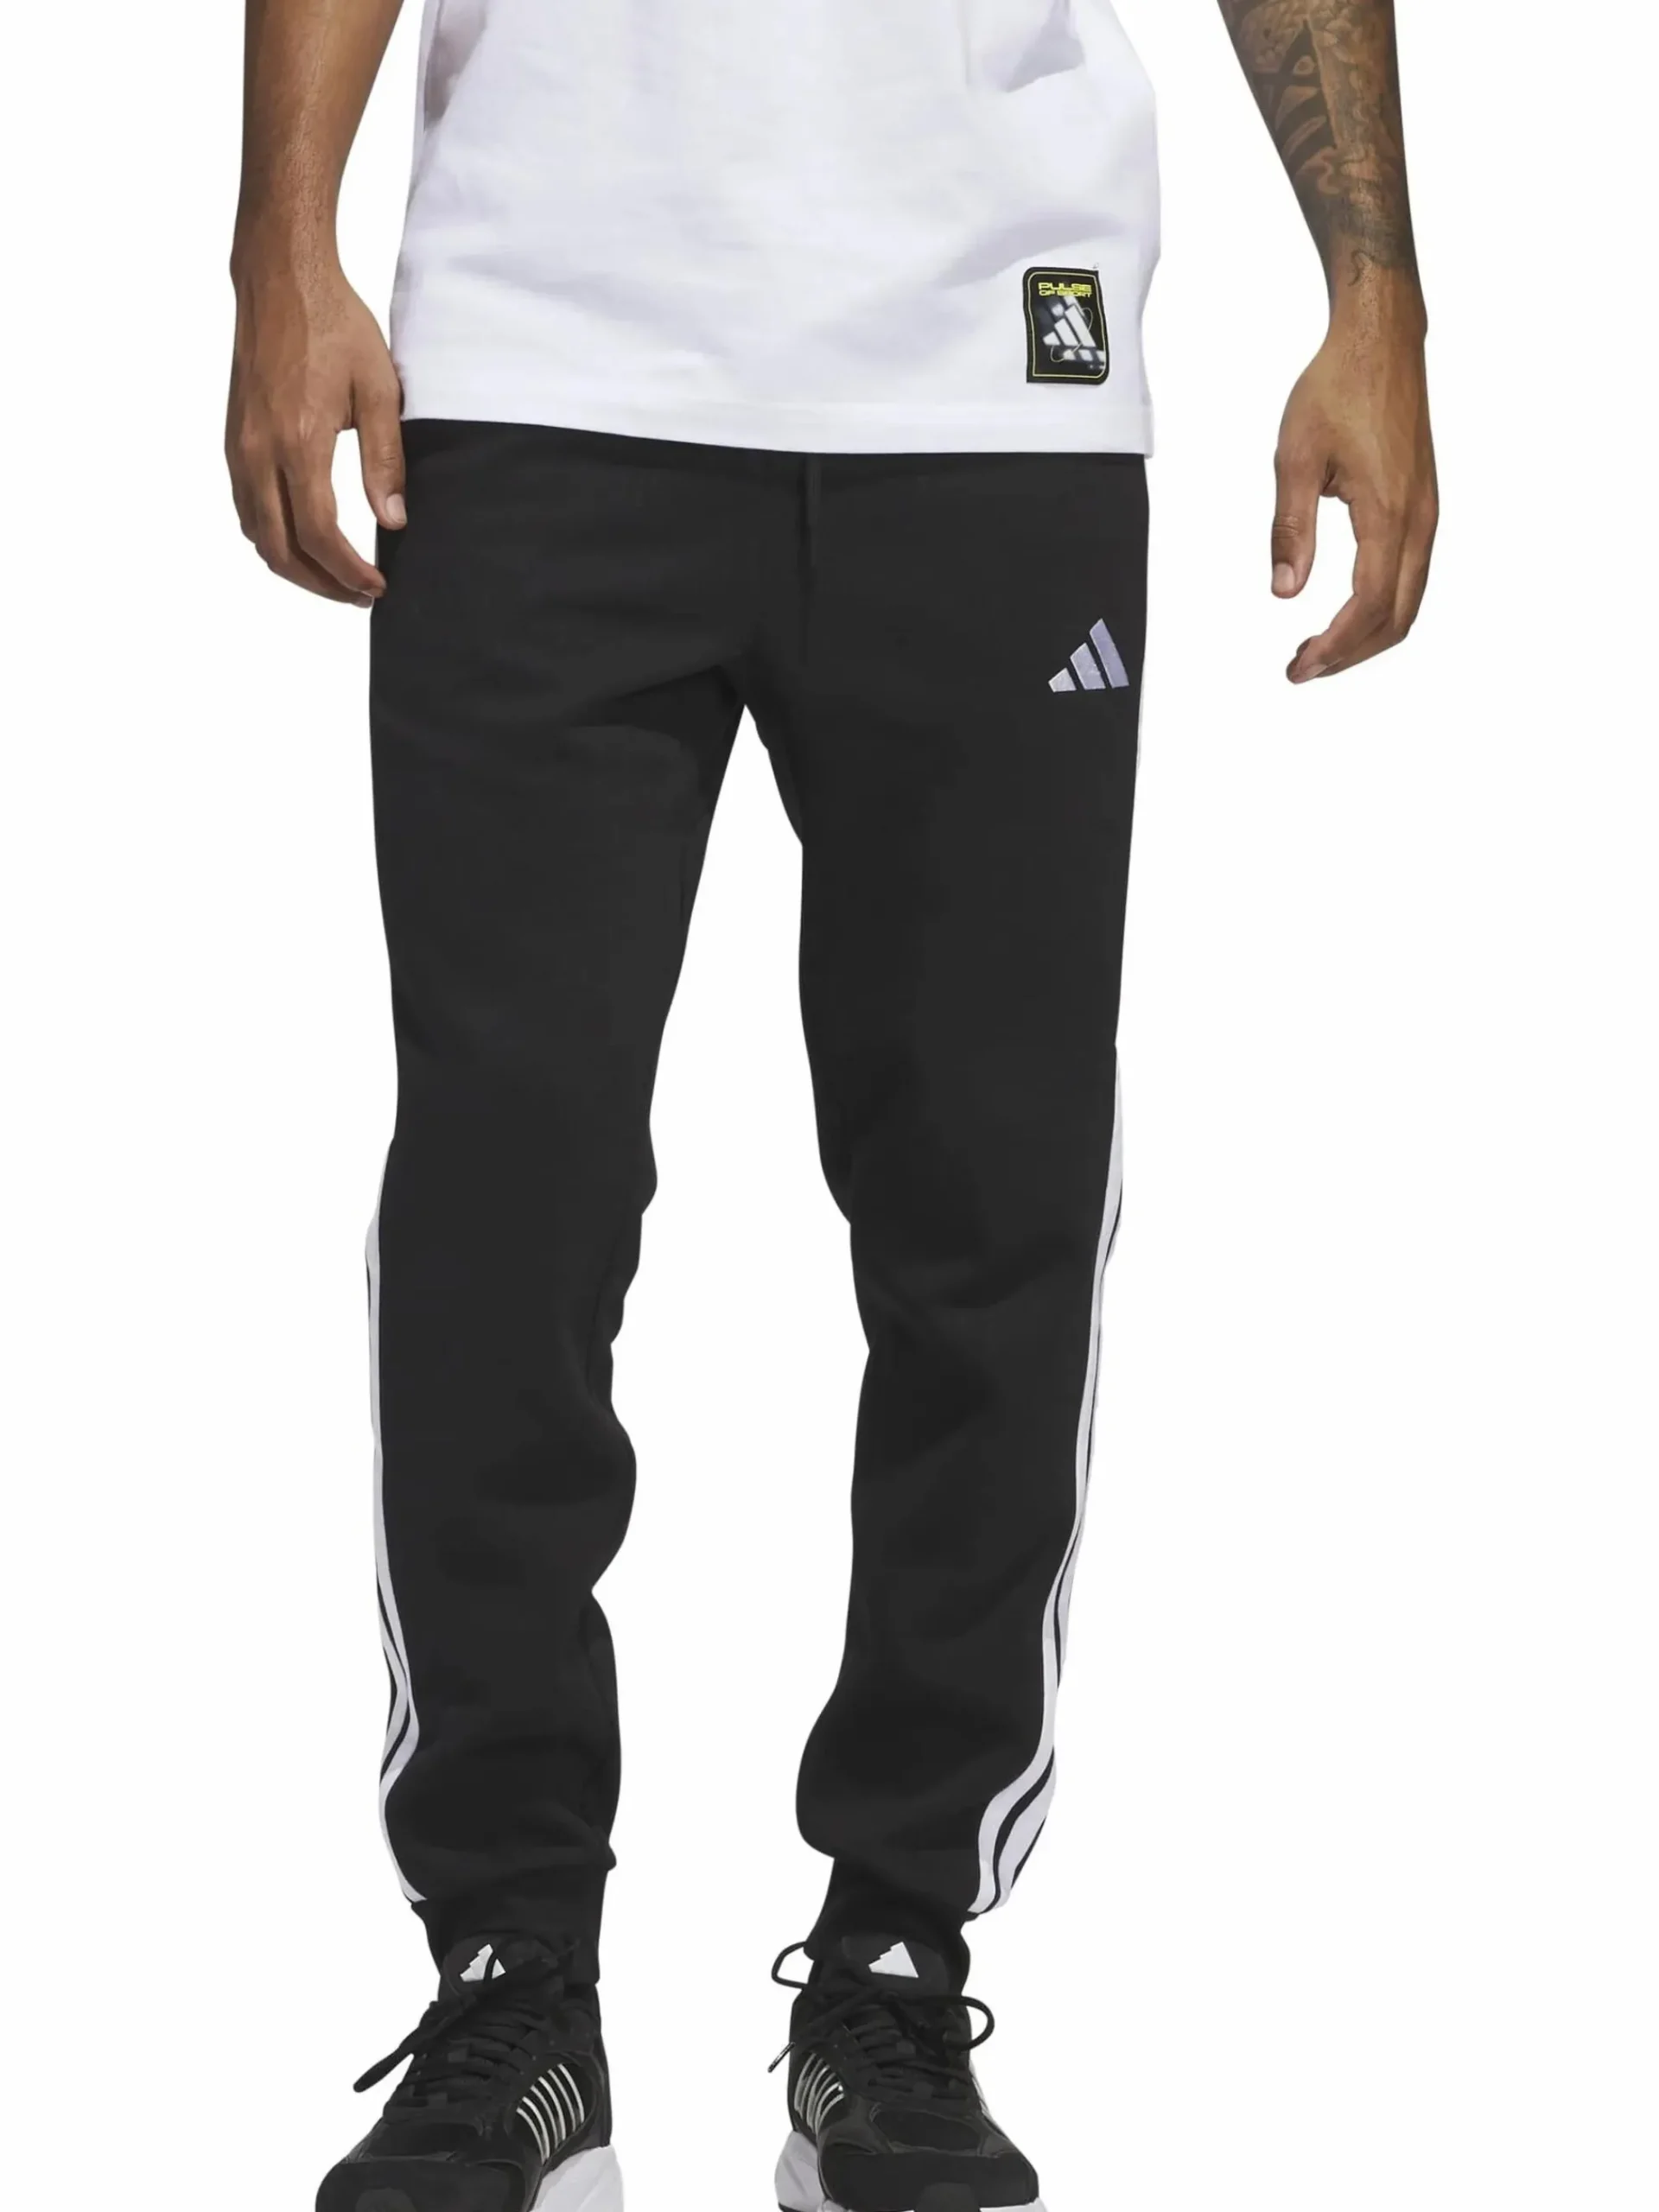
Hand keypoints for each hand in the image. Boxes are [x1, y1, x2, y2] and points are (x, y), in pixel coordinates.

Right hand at [227, 259, 405, 604]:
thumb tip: (394, 520)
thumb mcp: (378, 391)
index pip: (318, 534)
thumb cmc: (334, 325)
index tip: (376, 586)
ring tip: (336, 577)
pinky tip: (302, 541)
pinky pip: (246, 509)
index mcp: (298, 442)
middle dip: (321, 584)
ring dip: (294, 566)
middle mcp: (258, 452)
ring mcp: (238, 448)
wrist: (280, 279)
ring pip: (257, 535)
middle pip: (280, 549)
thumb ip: (385, 460)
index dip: (348, 571)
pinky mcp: (232, 440)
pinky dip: (272, 539)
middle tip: (360, 595)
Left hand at [1270, 282, 1437, 682]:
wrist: (1382, 340)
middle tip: (1302, 668)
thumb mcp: (1295, 458)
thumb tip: (1283, 590)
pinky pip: (1411, 575)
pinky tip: (1346, 611)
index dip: (1334, 646)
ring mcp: (1427, 513)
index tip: (1298, 667)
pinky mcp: (1424, 504)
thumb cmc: (1339, 387)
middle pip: (1396, 617)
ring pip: (1408, 601)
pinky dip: (1381, 607)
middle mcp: (1419, 519)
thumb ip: (1290, 529)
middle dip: (1350, 654)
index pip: (1367, 605)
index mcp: (1388, 513)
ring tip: (1319, 648)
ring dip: (1366, 634)